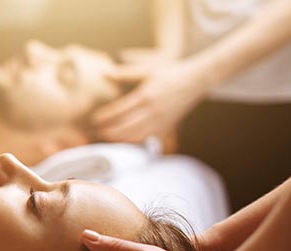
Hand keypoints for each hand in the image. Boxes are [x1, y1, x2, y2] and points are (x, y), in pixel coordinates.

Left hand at [92, 59, 206, 142]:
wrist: (197, 80)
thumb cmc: (171, 72)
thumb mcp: (147, 69)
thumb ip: (125, 73)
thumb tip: (104, 72)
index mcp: (146, 95)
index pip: (120, 110)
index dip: (105, 116)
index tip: (93, 119)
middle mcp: (153, 111)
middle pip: (126, 127)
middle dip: (109, 131)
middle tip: (96, 131)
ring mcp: (161, 120)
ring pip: (136, 135)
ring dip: (119, 138)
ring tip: (106, 136)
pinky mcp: (167, 126)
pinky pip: (147, 138)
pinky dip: (134, 140)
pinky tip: (123, 139)